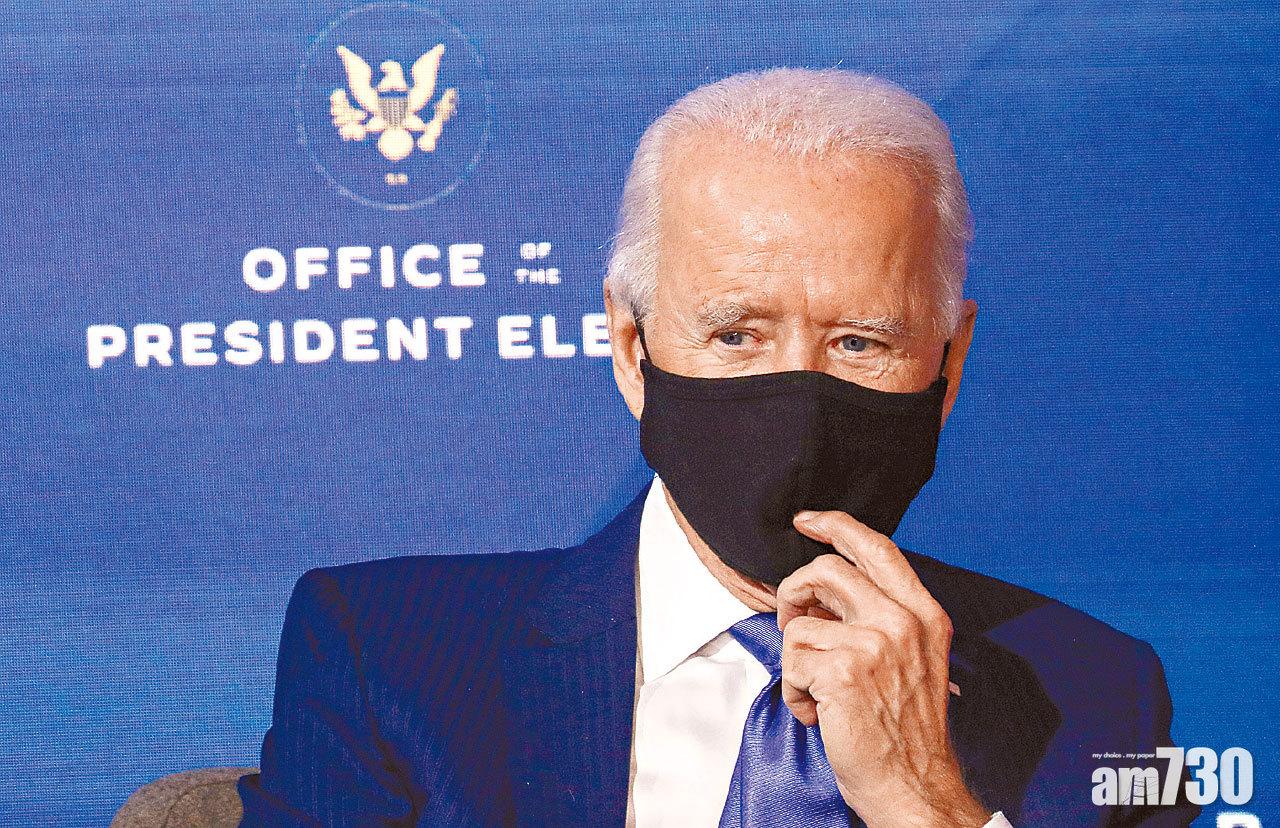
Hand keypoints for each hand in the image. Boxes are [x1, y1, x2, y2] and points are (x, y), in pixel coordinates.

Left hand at [776, 510, 990, 827]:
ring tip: (818, 692)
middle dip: (794, 594)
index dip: (836, 525)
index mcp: (923, 614)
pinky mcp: (844, 671)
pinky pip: (790, 662)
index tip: (807, 520)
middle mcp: (903, 622)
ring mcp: (875, 644)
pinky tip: (818, 713)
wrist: (916, 788)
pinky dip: (794, 692)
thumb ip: (880, 617)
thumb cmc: (906, 731)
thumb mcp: (914, 659)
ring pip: (800, 623)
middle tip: (793, 623)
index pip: (876, 547)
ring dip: (797, 661)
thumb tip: (823, 592)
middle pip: (826, 570)